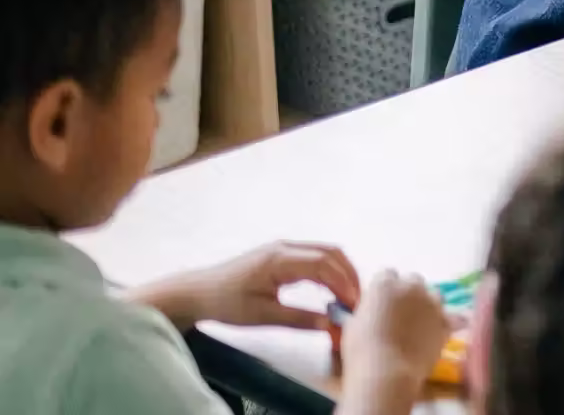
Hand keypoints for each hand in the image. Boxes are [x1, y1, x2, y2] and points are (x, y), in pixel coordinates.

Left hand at [134, 240, 357, 331]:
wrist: (197, 292)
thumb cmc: (227, 304)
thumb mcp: (262, 316)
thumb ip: (299, 319)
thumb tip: (331, 324)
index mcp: (279, 259)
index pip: (323, 264)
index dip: (343, 282)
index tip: (353, 304)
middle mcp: (285, 246)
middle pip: (330, 253)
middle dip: (349, 275)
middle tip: (358, 301)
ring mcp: (284, 247)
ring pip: (325, 251)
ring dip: (342, 271)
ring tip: (349, 296)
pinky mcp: (282, 253)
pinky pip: (315, 255)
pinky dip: (330, 269)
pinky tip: (331, 288)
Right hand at [336, 270, 451, 404]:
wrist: (387, 372)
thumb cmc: (362, 350)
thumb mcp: (352, 326)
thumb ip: (365, 311)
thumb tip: (369, 312)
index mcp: (385, 284)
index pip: (386, 275)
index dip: (383, 289)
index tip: (379, 303)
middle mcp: (411, 287)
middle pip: (412, 281)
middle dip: (407, 293)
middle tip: (399, 313)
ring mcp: (432, 303)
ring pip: (434, 295)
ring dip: (427, 304)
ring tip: (418, 324)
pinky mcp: (445, 322)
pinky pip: (450, 318)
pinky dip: (445, 323)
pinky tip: (438, 332)